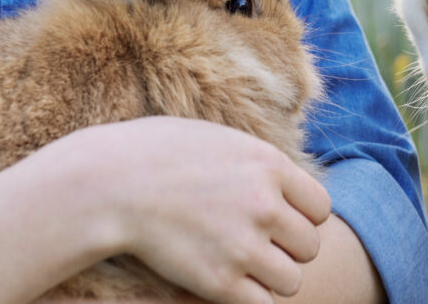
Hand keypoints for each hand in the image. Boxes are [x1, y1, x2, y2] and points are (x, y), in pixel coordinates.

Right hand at [77, 117, 330, 302]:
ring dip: (270, 278)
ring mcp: (244, 245)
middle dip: (287, 249)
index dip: (302, 217)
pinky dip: (248, 300)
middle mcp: (265, 205)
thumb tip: (279, 178)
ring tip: (242, 268)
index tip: (277, 220)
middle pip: (310, 245)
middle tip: (257, 245)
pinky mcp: (219, 281)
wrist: (107, 185)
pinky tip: (225, 285)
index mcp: (269, 165)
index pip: (320, 208)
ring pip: (291, 279)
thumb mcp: (218, 140)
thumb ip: (257, 162)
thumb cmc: (154, 154)